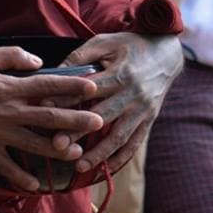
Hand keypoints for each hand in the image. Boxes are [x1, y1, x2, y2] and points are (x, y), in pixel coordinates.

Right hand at [0, 46, 102, 193]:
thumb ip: (12, 56)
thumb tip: (38, 62)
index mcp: (9, 86)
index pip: (48, 85)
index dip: (72, 85)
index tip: (93, 87)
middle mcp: (7, 111)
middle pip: (49, 117)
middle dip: (76, 120)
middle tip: (98, 122)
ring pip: (34, 144)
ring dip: (57, 150)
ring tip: (77, 154)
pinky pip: (6, 166)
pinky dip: (20, 178)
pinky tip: (36, 186)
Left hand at [66, 32, 183, 173]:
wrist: (166, 54)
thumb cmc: (129, 45)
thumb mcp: (105, 43)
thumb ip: (79, 57)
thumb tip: (54, 74)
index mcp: (121, 74)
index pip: (90, 91)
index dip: (67, 100)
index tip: (46, 109)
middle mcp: (134, 95)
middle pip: (102, 118)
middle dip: (79, 133)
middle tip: (56, 145)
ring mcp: (143, 110)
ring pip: (120, 137)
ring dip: (100, 154)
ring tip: (79, 167)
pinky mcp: (149, 120)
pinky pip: (135, 143)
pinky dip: (121, 158)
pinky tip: (105, 169)